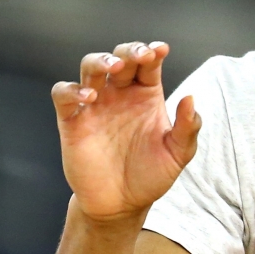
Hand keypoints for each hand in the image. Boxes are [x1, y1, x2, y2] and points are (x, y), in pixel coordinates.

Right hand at [51, 41, 200, 223]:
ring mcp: (95, 104)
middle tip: (140, 56)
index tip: (161, 49)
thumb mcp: (178, 154)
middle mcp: (120, 93)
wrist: (122, 205)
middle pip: (120, 56)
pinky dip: (71, 90)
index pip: (148, 63)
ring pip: (90, 66)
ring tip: (114, 66)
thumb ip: (187, 128)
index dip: (153, 51)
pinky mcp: (72, 121)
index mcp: (146, 93)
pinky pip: (63, 94)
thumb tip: (190, 99)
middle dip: (129, 50)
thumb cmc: (151, 175)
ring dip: (100, 60)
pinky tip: (88, 98)